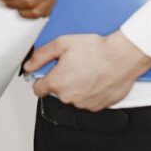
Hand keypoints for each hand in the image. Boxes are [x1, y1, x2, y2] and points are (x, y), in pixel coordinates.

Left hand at [23, 31, 150, 110]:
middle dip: (62, 80)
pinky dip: (90, 92)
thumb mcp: (62, 44)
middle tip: (73, 65)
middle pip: (57, 92)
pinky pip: (88, 101)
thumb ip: (41, 56)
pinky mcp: (99, 106)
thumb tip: (28, 65)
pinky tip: (96, 78)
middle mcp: (69, 97)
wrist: (122, 57)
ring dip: (77, 86)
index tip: (46, 73)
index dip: (40, 79)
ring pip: (73, 97)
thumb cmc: (95, 49)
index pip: (38, 89)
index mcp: (57, 83)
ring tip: (87, 70)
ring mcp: (84, 104)